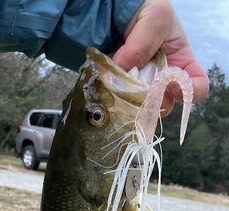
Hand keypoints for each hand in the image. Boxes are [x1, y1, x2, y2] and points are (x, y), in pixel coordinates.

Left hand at [113, 0, 208, 115]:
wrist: (113, 4)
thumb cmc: (146, 6)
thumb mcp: (156, 17)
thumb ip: (145, 45)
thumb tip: (125, 70)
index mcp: (179, 63)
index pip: (196, 88)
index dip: (191, 93)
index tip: (176, 88)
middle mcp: (160, 79)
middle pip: (164, 103)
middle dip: (154, 100)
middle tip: (142, 89)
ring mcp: (138, 85)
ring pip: (139, 106)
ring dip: (131, 100)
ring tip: (120, 83)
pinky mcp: (118, 87)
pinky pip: (118, 100)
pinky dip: (113, 95)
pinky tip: (108, 82)